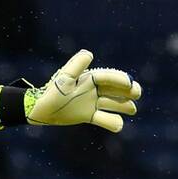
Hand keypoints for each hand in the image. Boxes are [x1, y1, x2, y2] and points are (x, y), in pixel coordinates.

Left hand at [25, 50, 141, 132]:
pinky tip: (118, 125)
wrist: (40, 110)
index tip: (130, 83)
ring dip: (124, 105)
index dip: (119, 79)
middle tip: (137, 93)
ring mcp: (91, 103)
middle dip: (127, 91)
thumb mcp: (64, 79)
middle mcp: (92, 89)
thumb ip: (76, 66)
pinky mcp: (88, 115)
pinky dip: (112, 122)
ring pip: (112, 104)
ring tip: (133, 109)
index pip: (108, 77)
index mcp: (88, 78)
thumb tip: (90, 54)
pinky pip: (104, 118)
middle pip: (115, 89)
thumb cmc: (52, 92)